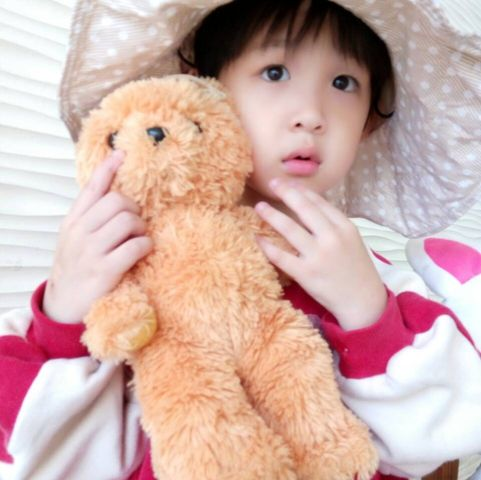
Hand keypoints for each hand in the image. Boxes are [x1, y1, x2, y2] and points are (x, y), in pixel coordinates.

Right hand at [43, 151, 152, 323]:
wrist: (64, 304)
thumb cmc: (77, 266)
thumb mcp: (75, 237)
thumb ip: (91, 216)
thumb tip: (116, 194)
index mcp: (73, 221)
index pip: (92, 187)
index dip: (108, 168)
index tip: (122, 153)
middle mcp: (80, 231)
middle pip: (118, 201)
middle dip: (134, 209)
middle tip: (136, 224)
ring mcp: (92, 250)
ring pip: (129, 221)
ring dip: (141, 228)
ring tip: (138, 238)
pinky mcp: (106, 270)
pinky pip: (136, 246)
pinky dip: (145, 245)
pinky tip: (142, 251)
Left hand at [255, 179, 386, 330]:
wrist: (363, 302)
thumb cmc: (356, 269)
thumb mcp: (352, 240)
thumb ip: (333, 223)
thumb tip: (311, 203)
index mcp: (345, 227)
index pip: (319, 202)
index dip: (301, 190)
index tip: (287, 182)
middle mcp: (332, 238)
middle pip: (304, 209)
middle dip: (286, 193)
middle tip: (272, 183)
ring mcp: (318, 256)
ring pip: (289, 229)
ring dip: (271, 215)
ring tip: (259, 207)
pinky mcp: (306, 274)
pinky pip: (281, 256)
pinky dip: (267, 246)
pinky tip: (257, 238)